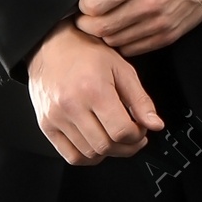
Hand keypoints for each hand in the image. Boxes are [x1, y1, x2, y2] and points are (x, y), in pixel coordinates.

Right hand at [26, 21, 163, 164]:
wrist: (50, 45)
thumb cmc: (85, 53)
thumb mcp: (121, 68)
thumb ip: (140, 99)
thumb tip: (155, 125)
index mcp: (93, 90)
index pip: (121, 131)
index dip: (137, 135)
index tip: (140, 128)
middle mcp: (71, 106)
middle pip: (106, 146)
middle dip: (126, 146)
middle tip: (131, 134)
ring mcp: (56, 117)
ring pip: (89, 154)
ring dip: (108, 151)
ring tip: (113, 135)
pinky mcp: (45, 124)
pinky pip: (71, 156)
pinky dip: (88, 157)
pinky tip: (96, 143)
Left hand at [73, 0, 201, 55]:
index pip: (93, 6)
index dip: (82, 6)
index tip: (84, 3)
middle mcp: (147, 5)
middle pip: (101, 28)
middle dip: (88, 24)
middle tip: (89, 17)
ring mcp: (159, 23)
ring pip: (116, 41)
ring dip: (106, 34)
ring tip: (108, 21)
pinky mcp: (168, 35)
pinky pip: (135, 49)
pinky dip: (124, 42)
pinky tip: (126, 29)